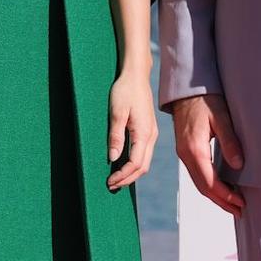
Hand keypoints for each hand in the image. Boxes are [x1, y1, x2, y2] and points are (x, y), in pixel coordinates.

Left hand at [106, 72, 158, 191]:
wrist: (136, 76)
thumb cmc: (124, 90)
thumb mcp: (116, 112)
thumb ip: (115, 136)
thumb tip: (113, 158)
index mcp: (144, 133)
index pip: (136, 163)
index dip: (123, 175)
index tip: (109, 181)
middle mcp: (151, 136)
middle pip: (142, 167)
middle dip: (127, 178)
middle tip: (111, 185)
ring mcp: (151, 133)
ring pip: (144, 161)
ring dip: (131, 173)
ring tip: (115, 179)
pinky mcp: (148, 130)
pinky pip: (144, 153)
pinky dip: (134, 163)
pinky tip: (123, 164)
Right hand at [171, 94, 244, 215]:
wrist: (185, 89)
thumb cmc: (204, 99)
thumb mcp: (221, 117)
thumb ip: (229, 141)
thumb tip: (239, 165)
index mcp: (194, 149)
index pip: (210, 182)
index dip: (226, 196)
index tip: (241, 203)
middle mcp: (186, 155)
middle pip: (203, 187)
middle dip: (221, 202)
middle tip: (240, 212)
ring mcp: (183, 154)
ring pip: (199, 183)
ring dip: (215, 196)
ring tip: (233, 204)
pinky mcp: (185, 150)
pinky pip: (197, 174)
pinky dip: (209, 185)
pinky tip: (220, 187)